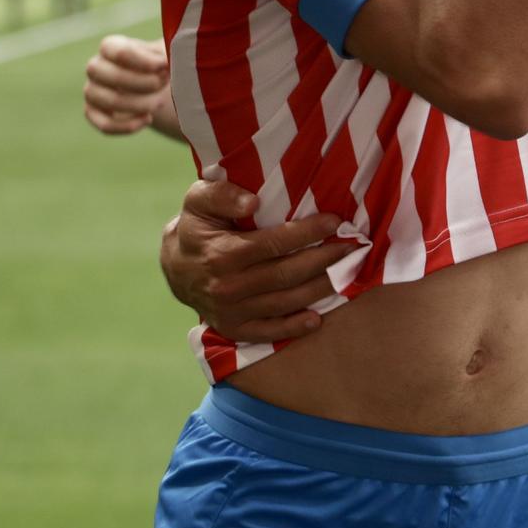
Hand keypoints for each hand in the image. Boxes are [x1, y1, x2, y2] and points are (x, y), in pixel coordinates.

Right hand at [84, 34, 175, 136]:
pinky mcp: (93, 112)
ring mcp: (91, 90)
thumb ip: (167, 52)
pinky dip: (128, 126)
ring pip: (111, 102)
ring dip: (141, 104)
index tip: (165, 66)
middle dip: (146, 83)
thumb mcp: (165, 52)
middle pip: (114, 77)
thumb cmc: (160, 63)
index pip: (120, 52)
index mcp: (111, 46)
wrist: (154, 84)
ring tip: (161, 102)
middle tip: (165, 83)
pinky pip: (105, 125)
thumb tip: (167, 62)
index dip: (145, 62)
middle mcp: (96, 67)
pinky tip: (148, 119)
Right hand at [160, 175, 358, 342]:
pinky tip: (318, 319)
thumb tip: (252, 203)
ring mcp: (230, 312)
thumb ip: (222, 194)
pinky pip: (267, 332)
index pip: (275, 244)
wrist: (174, 266)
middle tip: (353, 247)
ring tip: (347, 274)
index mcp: (222, 254)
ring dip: (320, 290)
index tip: (336, 221)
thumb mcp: (199, 200)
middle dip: (324, 260)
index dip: (308, 232)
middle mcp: (227, 287)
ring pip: (285, 302)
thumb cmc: (196, 226)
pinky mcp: (233, 329)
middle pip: (287, 274)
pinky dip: (294, 328)